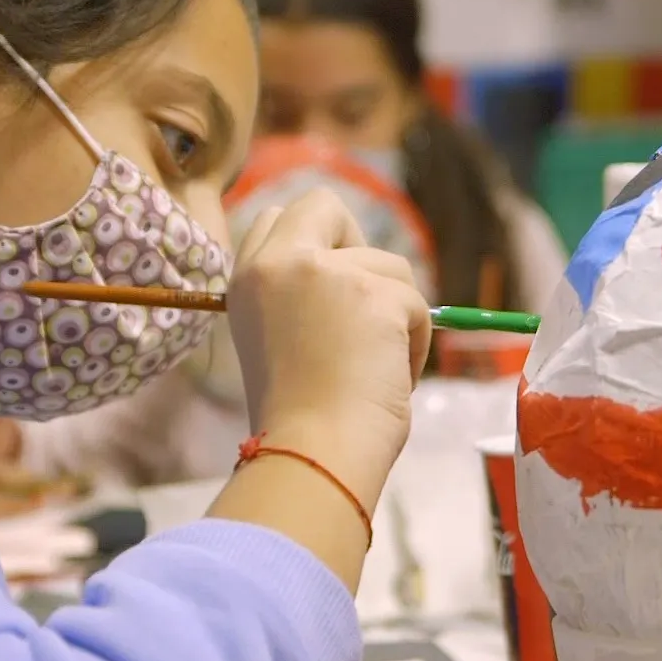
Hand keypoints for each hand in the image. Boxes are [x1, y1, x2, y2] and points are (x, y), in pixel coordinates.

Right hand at [226, 188, 431, 507]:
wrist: (311, 455)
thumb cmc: (296, 419)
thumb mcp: (273, 340)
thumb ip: (298, 299)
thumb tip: (354, 285)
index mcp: (244, 279)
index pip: (277, 218)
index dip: (315, 247)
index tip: (331, 294)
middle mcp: (276, 262)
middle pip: (325, 205)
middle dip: (357, 251)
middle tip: (365, 309)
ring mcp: (324, 272)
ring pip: (388, 264)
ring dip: (396, 314)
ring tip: (374, 367)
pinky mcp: (374, 292)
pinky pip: (417, 303)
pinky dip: (415, 343)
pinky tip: (390, 378)